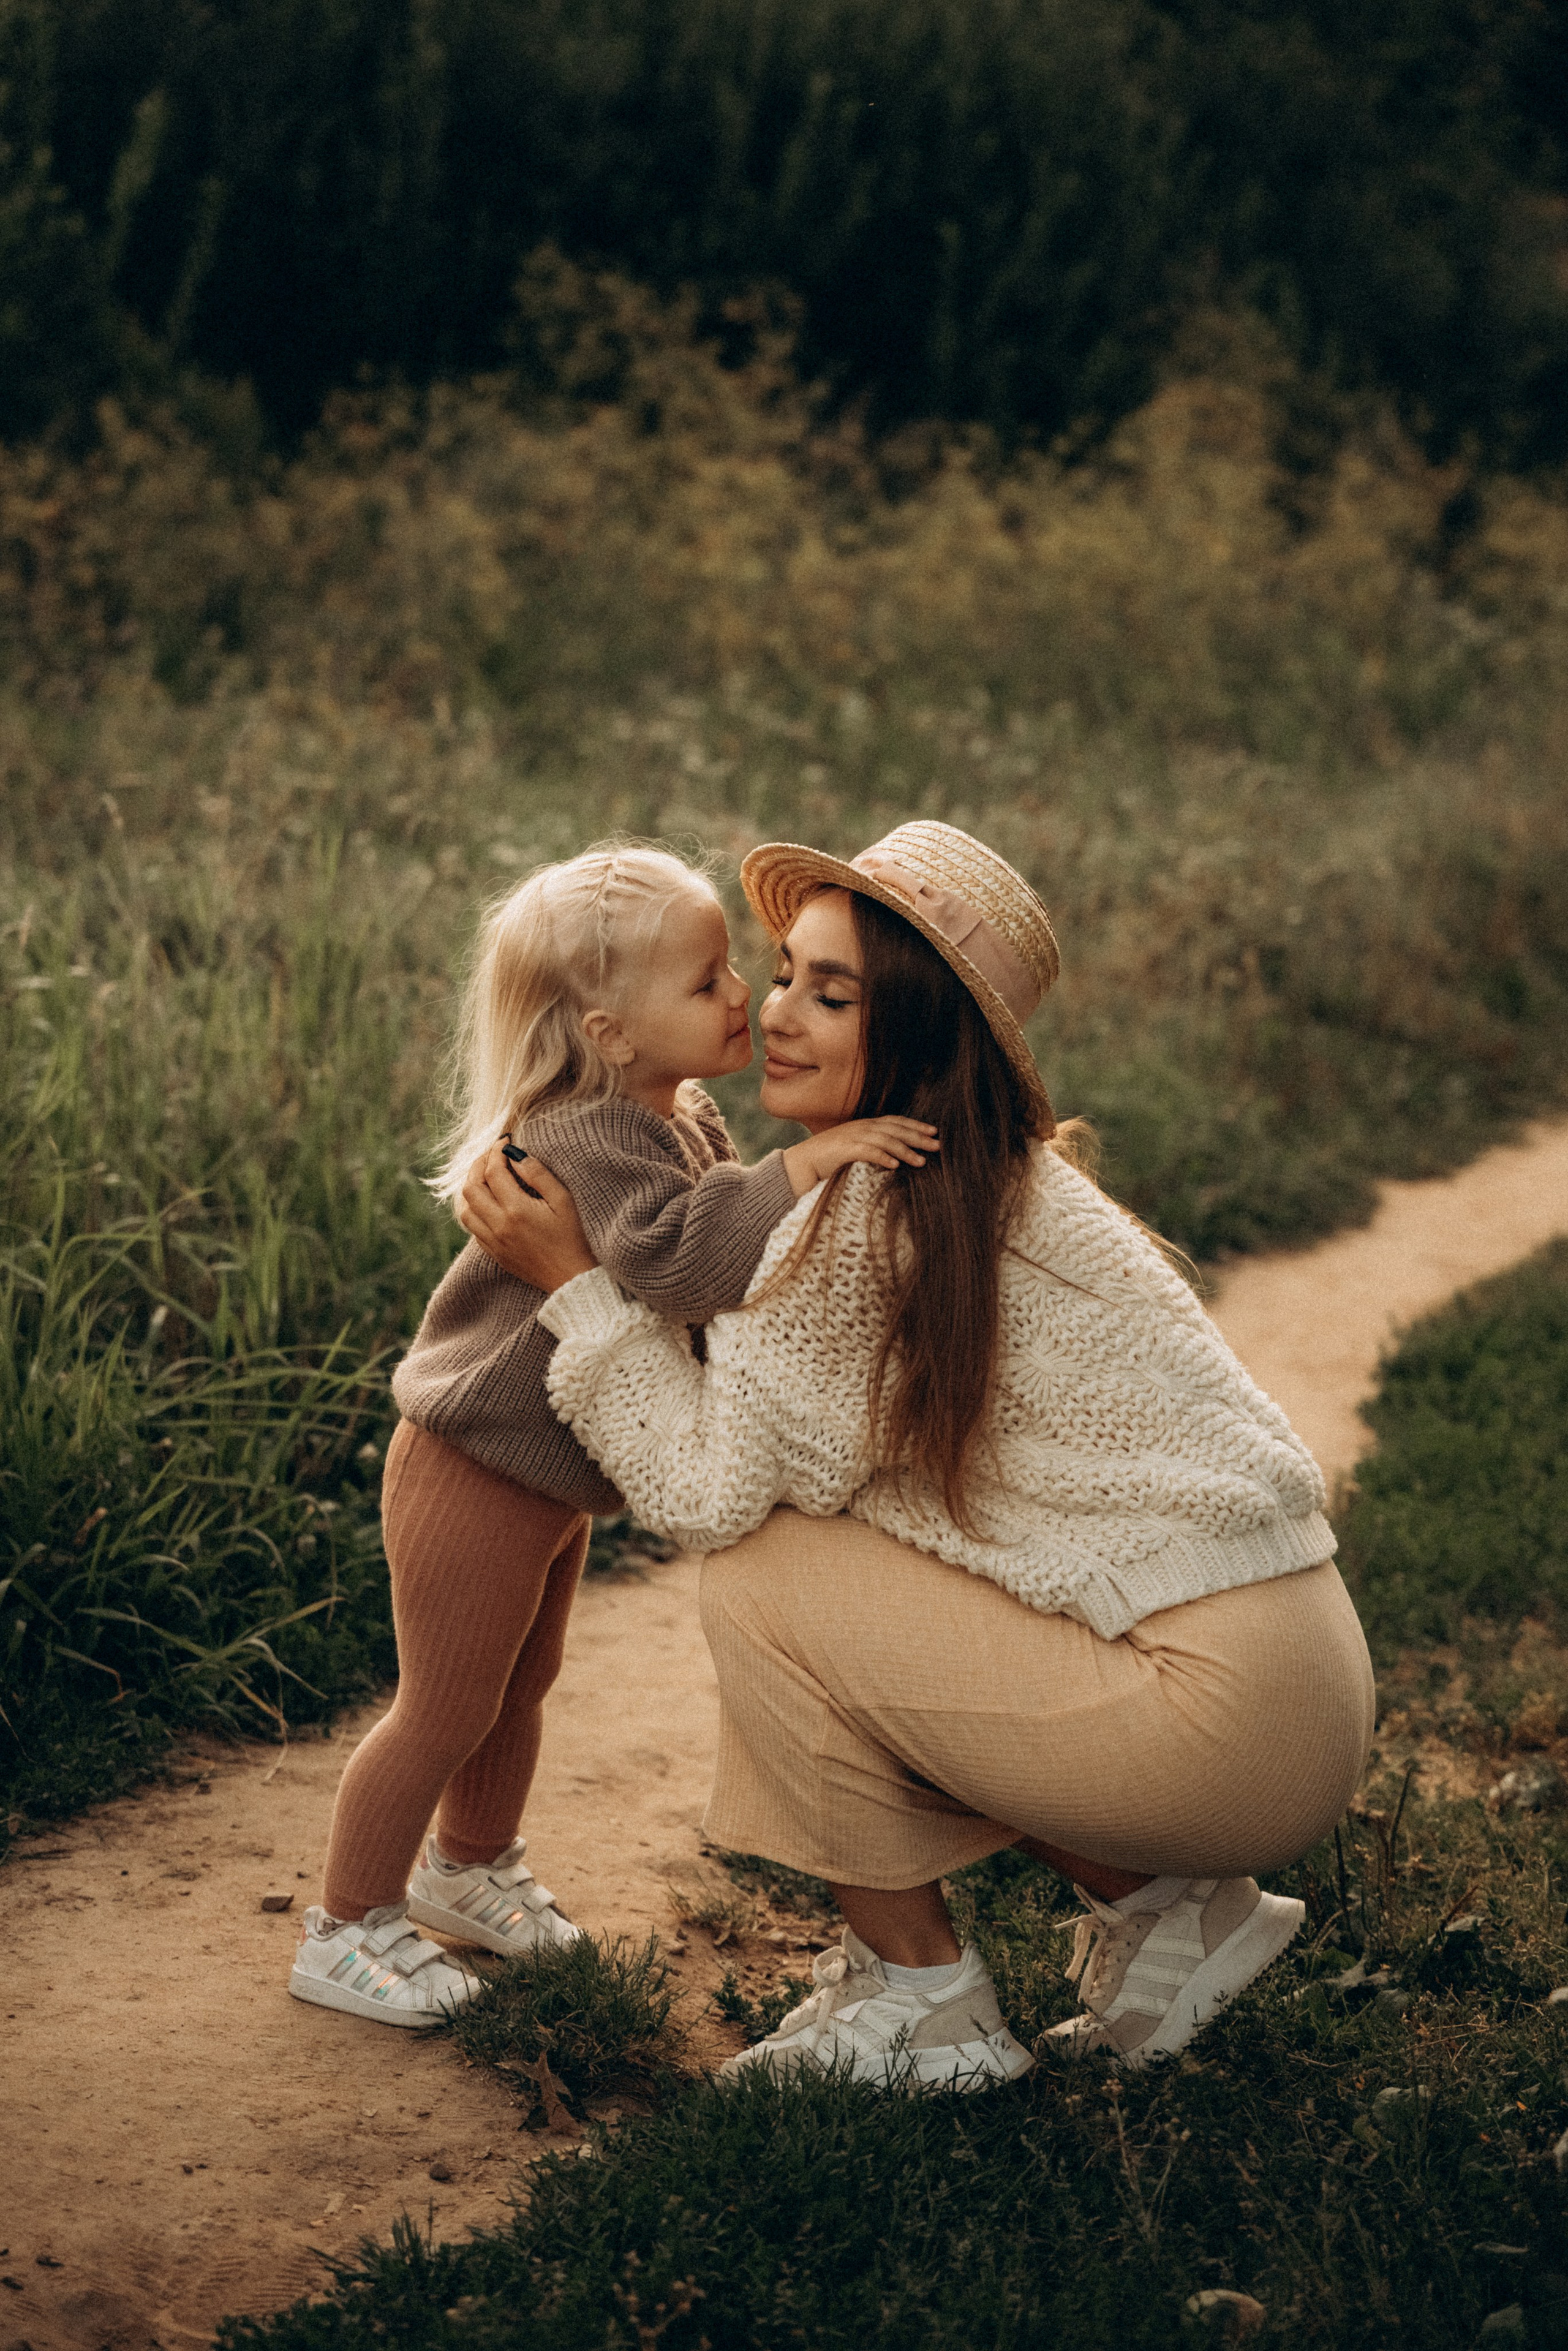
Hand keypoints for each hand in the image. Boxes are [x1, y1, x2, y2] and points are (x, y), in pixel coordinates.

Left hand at [458, 1142, 597, 1291]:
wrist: (572, 1279)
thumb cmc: (574, 1238)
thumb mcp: (563, 1200)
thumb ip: (537, 1174)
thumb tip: (514, 1155)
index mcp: (516, 1210)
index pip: (493, 1171)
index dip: (497, 1151)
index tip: (505, 1141)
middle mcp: (498, 1226)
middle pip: (471, 1187)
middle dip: (479, 1165)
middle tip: (493, 1154)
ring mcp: (493, 1242)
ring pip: (465, 1208)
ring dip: (471, 1187)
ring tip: (486, 1176)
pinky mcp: (494, 1253)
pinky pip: (471, 1227)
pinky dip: (473, 1208)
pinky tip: (486, 1201)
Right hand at [781, 1115, 939, 1197]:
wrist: (801, 1164)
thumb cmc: (829, 1160)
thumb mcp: (855, 1150)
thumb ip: (872, 1148)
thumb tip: (894, 1157)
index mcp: (865, 1126)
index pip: (896, 1122)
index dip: (915, 1126)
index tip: (934, 1132)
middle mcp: (861, 1128)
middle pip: (896, 1129)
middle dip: (918, 1136)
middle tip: (938, 1145)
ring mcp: (852, 1137)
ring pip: (885, 1140)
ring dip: (905, 1150)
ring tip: (921, 1161)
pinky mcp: (843, 1150)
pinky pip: (867, 1151)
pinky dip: (882, 1157)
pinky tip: (895, 1166)